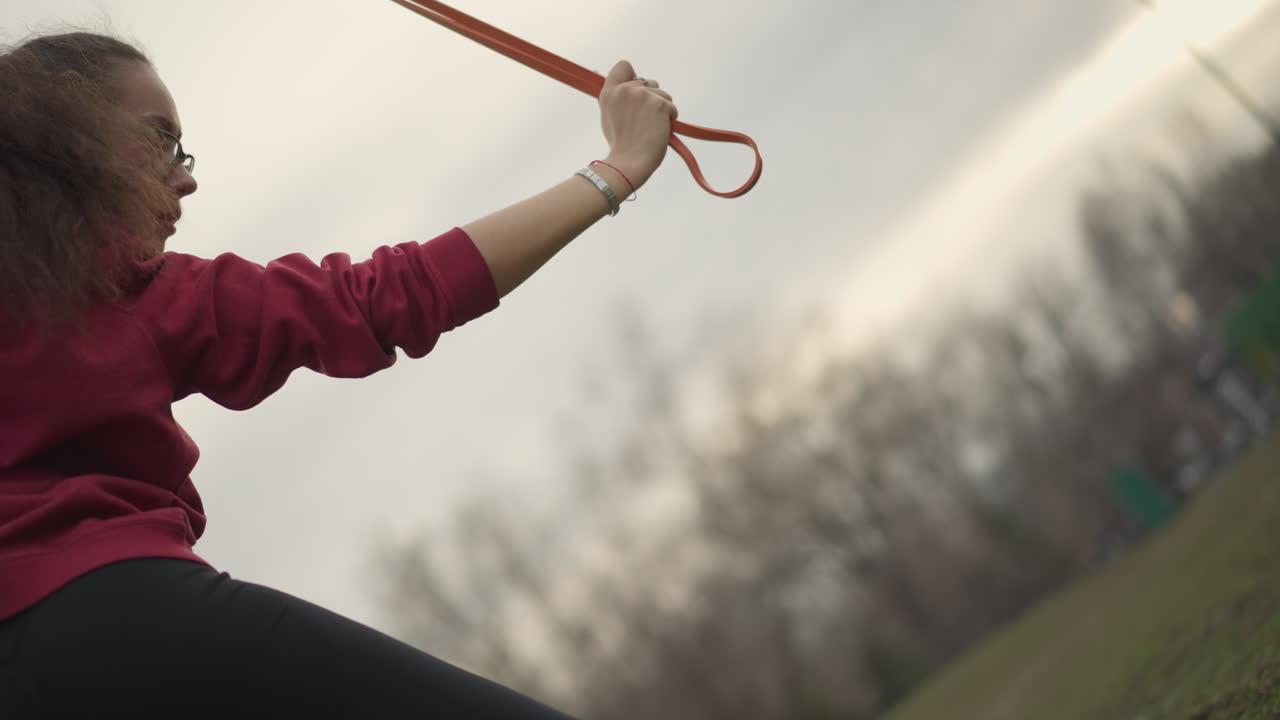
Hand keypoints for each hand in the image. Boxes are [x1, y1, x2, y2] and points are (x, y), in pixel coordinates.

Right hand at [598, 60, 677, 189]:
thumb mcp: (609, 116)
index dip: (632, 76)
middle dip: (651, 99)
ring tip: (649, 128)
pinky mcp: (659, 104)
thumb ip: (617, 98)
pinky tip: (658, 131)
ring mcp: (643, 95)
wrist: (629, 162)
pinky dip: (670, 119)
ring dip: (662, 109)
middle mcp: (625, 89)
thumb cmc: (621, 145)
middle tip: (642, 122)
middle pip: (648, 82)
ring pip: (663, 94)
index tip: (635, 91)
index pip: (624, 66)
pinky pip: (672, 107)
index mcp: (609, 92)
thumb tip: (624, 85)